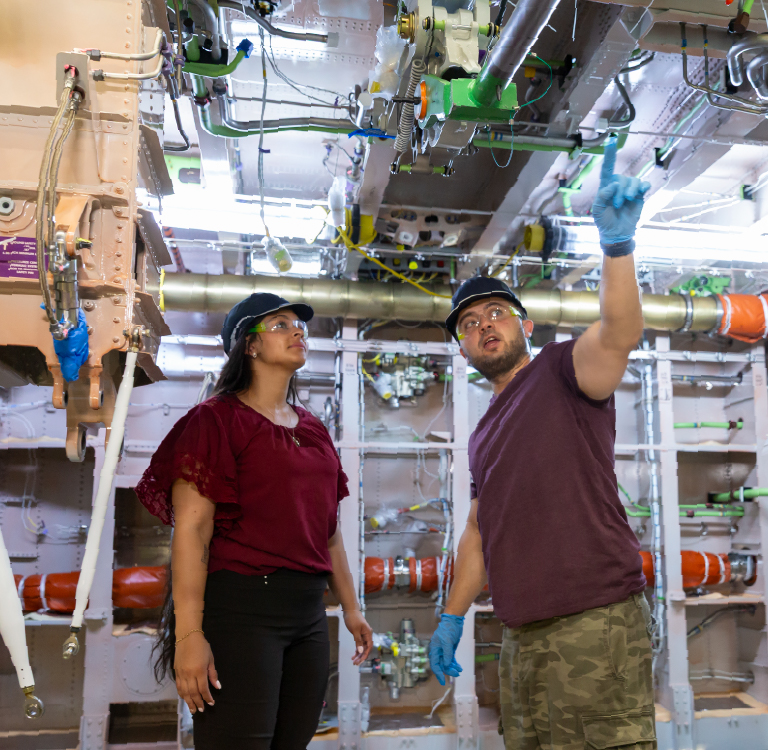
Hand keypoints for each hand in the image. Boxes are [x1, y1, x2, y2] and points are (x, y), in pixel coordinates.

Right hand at [174, 632, 219, 713]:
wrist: (187, 637)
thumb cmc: (202, 647)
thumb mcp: (211, 659)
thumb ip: (213, 674)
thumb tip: (217, 687)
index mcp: (199, 671)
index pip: (203, 689)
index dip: (207, 697)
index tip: (211, 703)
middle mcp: (189, 674)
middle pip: (193, 693)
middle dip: (198, 702)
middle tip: (201, 710)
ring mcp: (181, 674)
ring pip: (184, 692)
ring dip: (189, 702)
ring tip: (193, 709)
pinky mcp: (176, 672)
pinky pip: (179, 686)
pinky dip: (182, 694)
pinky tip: (185, 698)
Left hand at [343, 610, 372, 664]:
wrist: (349, 610)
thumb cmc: (353, 619)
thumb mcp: (355, 630)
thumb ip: (358, 641)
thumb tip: (360, 651)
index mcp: (368, 633)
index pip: (369, 646)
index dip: (365, 654)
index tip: (361, 661)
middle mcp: (367, 635)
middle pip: (365, 648)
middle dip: (361, 656)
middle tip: (355, 663)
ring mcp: (363, 635)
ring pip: (362, 647)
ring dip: (358, 654)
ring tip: (353, 661)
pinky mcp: (358, 635)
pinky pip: (359, 644)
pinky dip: (356, 649)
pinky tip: (353, 655)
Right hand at [428, 614, 463, 685]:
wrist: (454, 621)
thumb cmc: (448, 629)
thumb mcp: (447, 641)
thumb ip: (447, 654)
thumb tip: (446, 664)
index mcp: (434, 649)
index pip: (434, 664)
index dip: (438, 674)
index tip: (443, 681)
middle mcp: (438, 651)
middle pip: (442, 665)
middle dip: (448, 670)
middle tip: (456, 674)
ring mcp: (444, 650)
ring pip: (447, 663)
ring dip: (452, 668)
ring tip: (459, 671)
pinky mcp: (450, 649)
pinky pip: (451, 659)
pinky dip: (455, 664)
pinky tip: (459, 667)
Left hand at [591, 135, 649, 251]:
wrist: (617, 232)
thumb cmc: (604, 221)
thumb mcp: (597, 210)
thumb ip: (602, 196)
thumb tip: (613, 184)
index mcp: (605, 186)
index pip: (607, 168)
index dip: (609, 155)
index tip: (611, 141)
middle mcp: (618, 185)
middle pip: (621, 178)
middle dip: (619, 193)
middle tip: (616, 205)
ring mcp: (629, 189)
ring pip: (632, 181)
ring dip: (628, 192)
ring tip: (625, 203)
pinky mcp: (639, 194)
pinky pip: (643, 184)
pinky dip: (642, 187)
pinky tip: (641, 192)